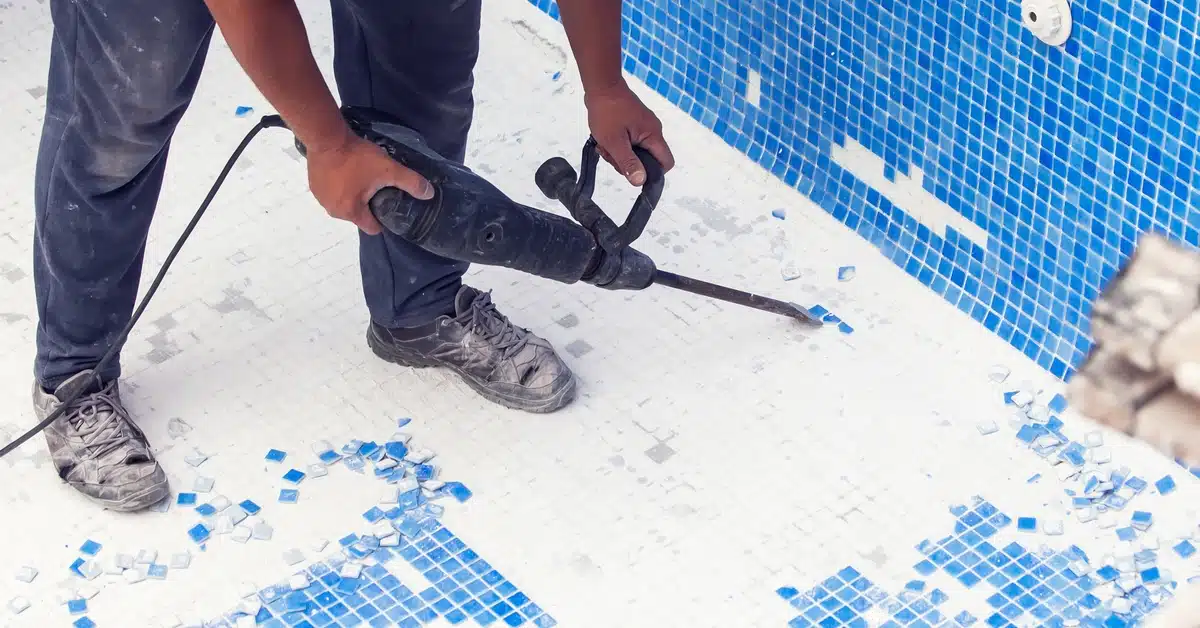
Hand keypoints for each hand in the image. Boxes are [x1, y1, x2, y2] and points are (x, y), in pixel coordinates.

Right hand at [305, 131, 433, 234]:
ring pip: (344, 204)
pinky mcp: (313, 186)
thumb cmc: (357, 157)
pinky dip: (339, 187)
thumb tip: (429, 194)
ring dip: (352, 195)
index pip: (372, 228)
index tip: (388, 203)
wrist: (326, 137)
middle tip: (376, 185)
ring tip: (360, 177)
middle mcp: (334, 211)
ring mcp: (321, 199)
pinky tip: (346, 172)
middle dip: (368, 205)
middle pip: (358, 216)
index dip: (383, 219)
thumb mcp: (389, 169)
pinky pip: (332, 193)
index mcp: (351, 212)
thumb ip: (411, 182)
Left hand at [584, 83, 674, 185]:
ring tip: (604, 145)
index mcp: (653, 135)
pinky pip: (631, 140)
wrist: (601, 85)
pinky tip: (605, 139)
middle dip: (629, 162)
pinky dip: (618, 143)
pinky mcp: (634, 121)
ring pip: (637, 150)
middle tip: (611, 155)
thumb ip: (628, 163)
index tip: (634, 172)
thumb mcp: (614, 142)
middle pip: (649, 158)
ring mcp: (643, 125)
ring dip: (620, 153)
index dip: (653, 173)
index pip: (666, 163)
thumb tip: (641, 181)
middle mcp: (653, 130)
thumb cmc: (607, 112)